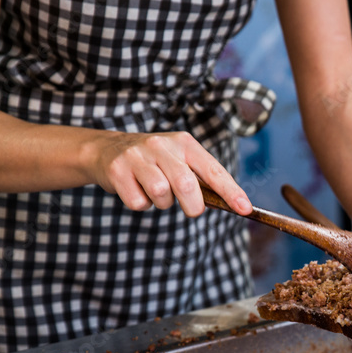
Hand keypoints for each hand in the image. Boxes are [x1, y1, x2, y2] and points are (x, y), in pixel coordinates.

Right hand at [87, 131, 251, 216]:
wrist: (105, 150)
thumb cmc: (154, 161)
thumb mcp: (180, 160)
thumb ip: (202, 179)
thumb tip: (231, 203)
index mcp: (185, 143)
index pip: (213, 170)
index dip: (231, 191)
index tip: (245, 209)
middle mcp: (162, 145)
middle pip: (186, 185)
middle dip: (193, 206)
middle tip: (191, 209)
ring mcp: (138, 156)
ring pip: (161, 193)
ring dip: (162, 204)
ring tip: (156, 194)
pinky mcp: (117, 170)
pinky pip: (138, 202)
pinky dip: (141, 204)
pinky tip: (136, 190)